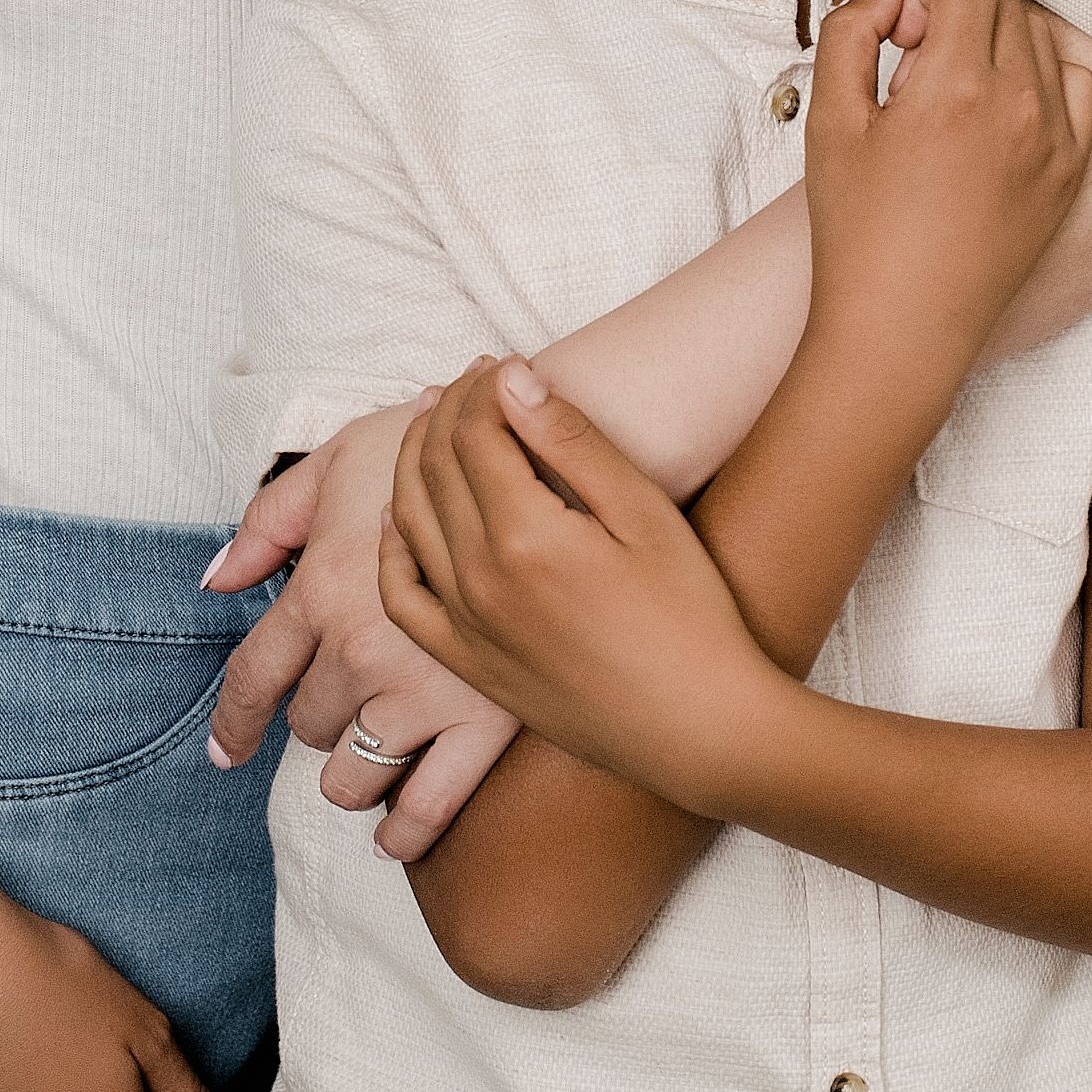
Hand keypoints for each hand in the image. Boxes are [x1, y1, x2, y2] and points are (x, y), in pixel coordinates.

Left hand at [202, 404, 521, 855]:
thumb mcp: (339, 457)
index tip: (225, 753)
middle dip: (317, 717)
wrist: (547, 464)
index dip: (234, 721)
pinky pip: (428, 807)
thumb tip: (215, 580)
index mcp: (322, 589)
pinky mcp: (483, 723)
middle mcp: (361, 651)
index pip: (254, 677)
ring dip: (350, 774)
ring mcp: (422, 695)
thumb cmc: (440, 447)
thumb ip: (269, 521)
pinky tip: (394, 841)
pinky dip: (403, 832)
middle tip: (345, 699)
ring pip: (354, 774)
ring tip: (368, 759)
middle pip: (309, 723)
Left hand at [379, 363, 777, 816]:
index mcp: (524, 533)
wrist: (699, 728)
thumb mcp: (644, 512)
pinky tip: (404, 519)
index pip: (474, 432)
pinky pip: (403, 598)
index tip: (504, 362)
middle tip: (474, 380)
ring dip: (415, 461)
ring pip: (408, 520)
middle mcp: (478, 579)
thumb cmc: (691, 614)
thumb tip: (511, 378)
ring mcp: (466, 626)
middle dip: (449, 410)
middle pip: (434, 467)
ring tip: (438, 423)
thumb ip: (571, 440)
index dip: (482, 386)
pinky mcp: (468, 664)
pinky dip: (393, 548)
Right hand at [801, 0, 1091, 415]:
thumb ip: (853, 30)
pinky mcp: (1073, 168)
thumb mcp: (828, 120)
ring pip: (1039, 36)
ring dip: (995, 46)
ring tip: (953, 106)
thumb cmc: (858, 231)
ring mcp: (1056, 137)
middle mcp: (1019, 104)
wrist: (904, 327)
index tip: (899, 44)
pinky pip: (1078, 83)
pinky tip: (997, 118)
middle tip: (916, 75)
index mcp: (955, 86)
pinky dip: (1041, 81)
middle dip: (957, 15)